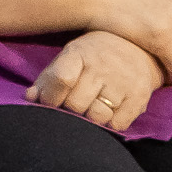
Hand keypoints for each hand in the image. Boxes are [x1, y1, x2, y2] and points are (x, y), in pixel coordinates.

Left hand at [30, 30, 165, 129]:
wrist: (141, 47)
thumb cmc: (97, 55)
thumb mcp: (71, 56)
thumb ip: (49, 77)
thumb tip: (30, 97)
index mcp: (81, 53)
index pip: (61, 78)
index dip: (51, 96)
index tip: (50, 100)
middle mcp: (104, 66)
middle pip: (76, 105)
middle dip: (72, 108)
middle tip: (78, 100)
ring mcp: (124, 82)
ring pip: (97, 117)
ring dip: (93, 116)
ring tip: (96, 103)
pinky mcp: (140, 97)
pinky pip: (118, 125)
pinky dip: (112, 123)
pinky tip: (112, 109)